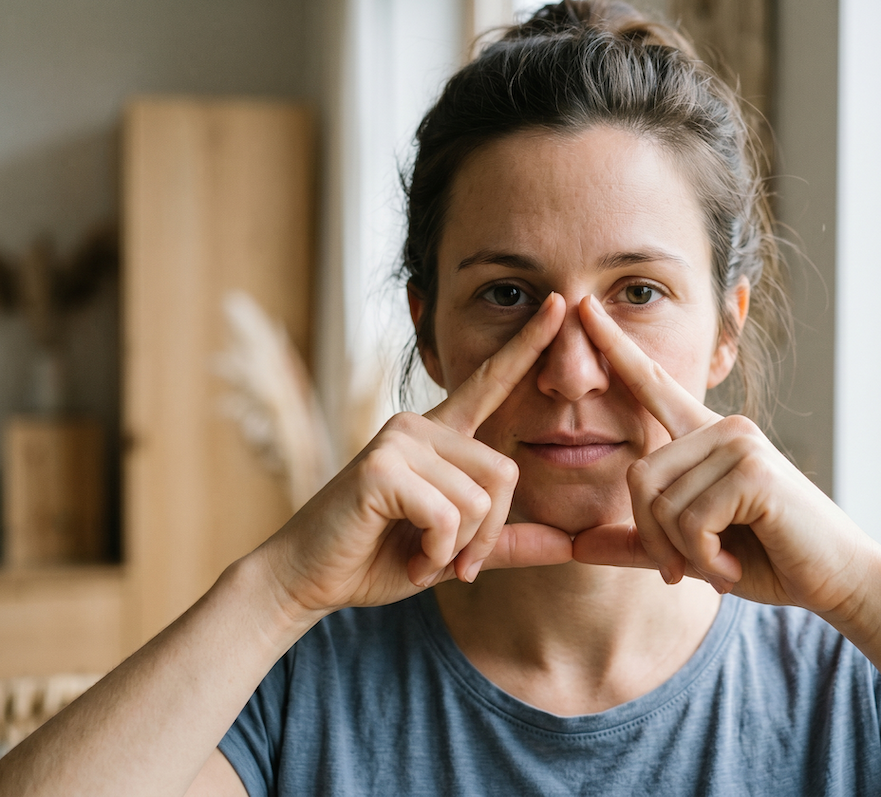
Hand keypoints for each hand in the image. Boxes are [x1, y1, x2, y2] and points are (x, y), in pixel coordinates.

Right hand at [259, 293, 573, 618]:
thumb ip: (507, 542)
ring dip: (459, 548)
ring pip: (478, 498)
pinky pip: (447, 516)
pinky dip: (437, 552)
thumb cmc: (377, 558)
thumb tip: (571, 545)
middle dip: (488, 532)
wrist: (308, 578)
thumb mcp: (454, 552)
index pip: (491, 383)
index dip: (527, 345)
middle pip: (504, 472)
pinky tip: (409, 558)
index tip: (559, 303)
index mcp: (440, 435)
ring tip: (421, 557)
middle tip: (455, 564)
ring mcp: (399, 440)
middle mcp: (420, 425)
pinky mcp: (382, 467)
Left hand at [570, 295, 880, 621]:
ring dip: (683, 552)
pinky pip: (690, 520)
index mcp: (706, 436)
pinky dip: (704, 556)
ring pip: (661, 503)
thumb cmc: (768, 559)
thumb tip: (576, 546)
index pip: (651, 384)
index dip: (615, 347)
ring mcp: (740, 442)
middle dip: (653, 537)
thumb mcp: (691, 551)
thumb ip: (638, 543)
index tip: (584, 305)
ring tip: (720, 562)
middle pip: (639, 475)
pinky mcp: (753, 469)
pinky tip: (733, 563)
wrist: (835, 579)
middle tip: (683, 568)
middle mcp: (722, 428)